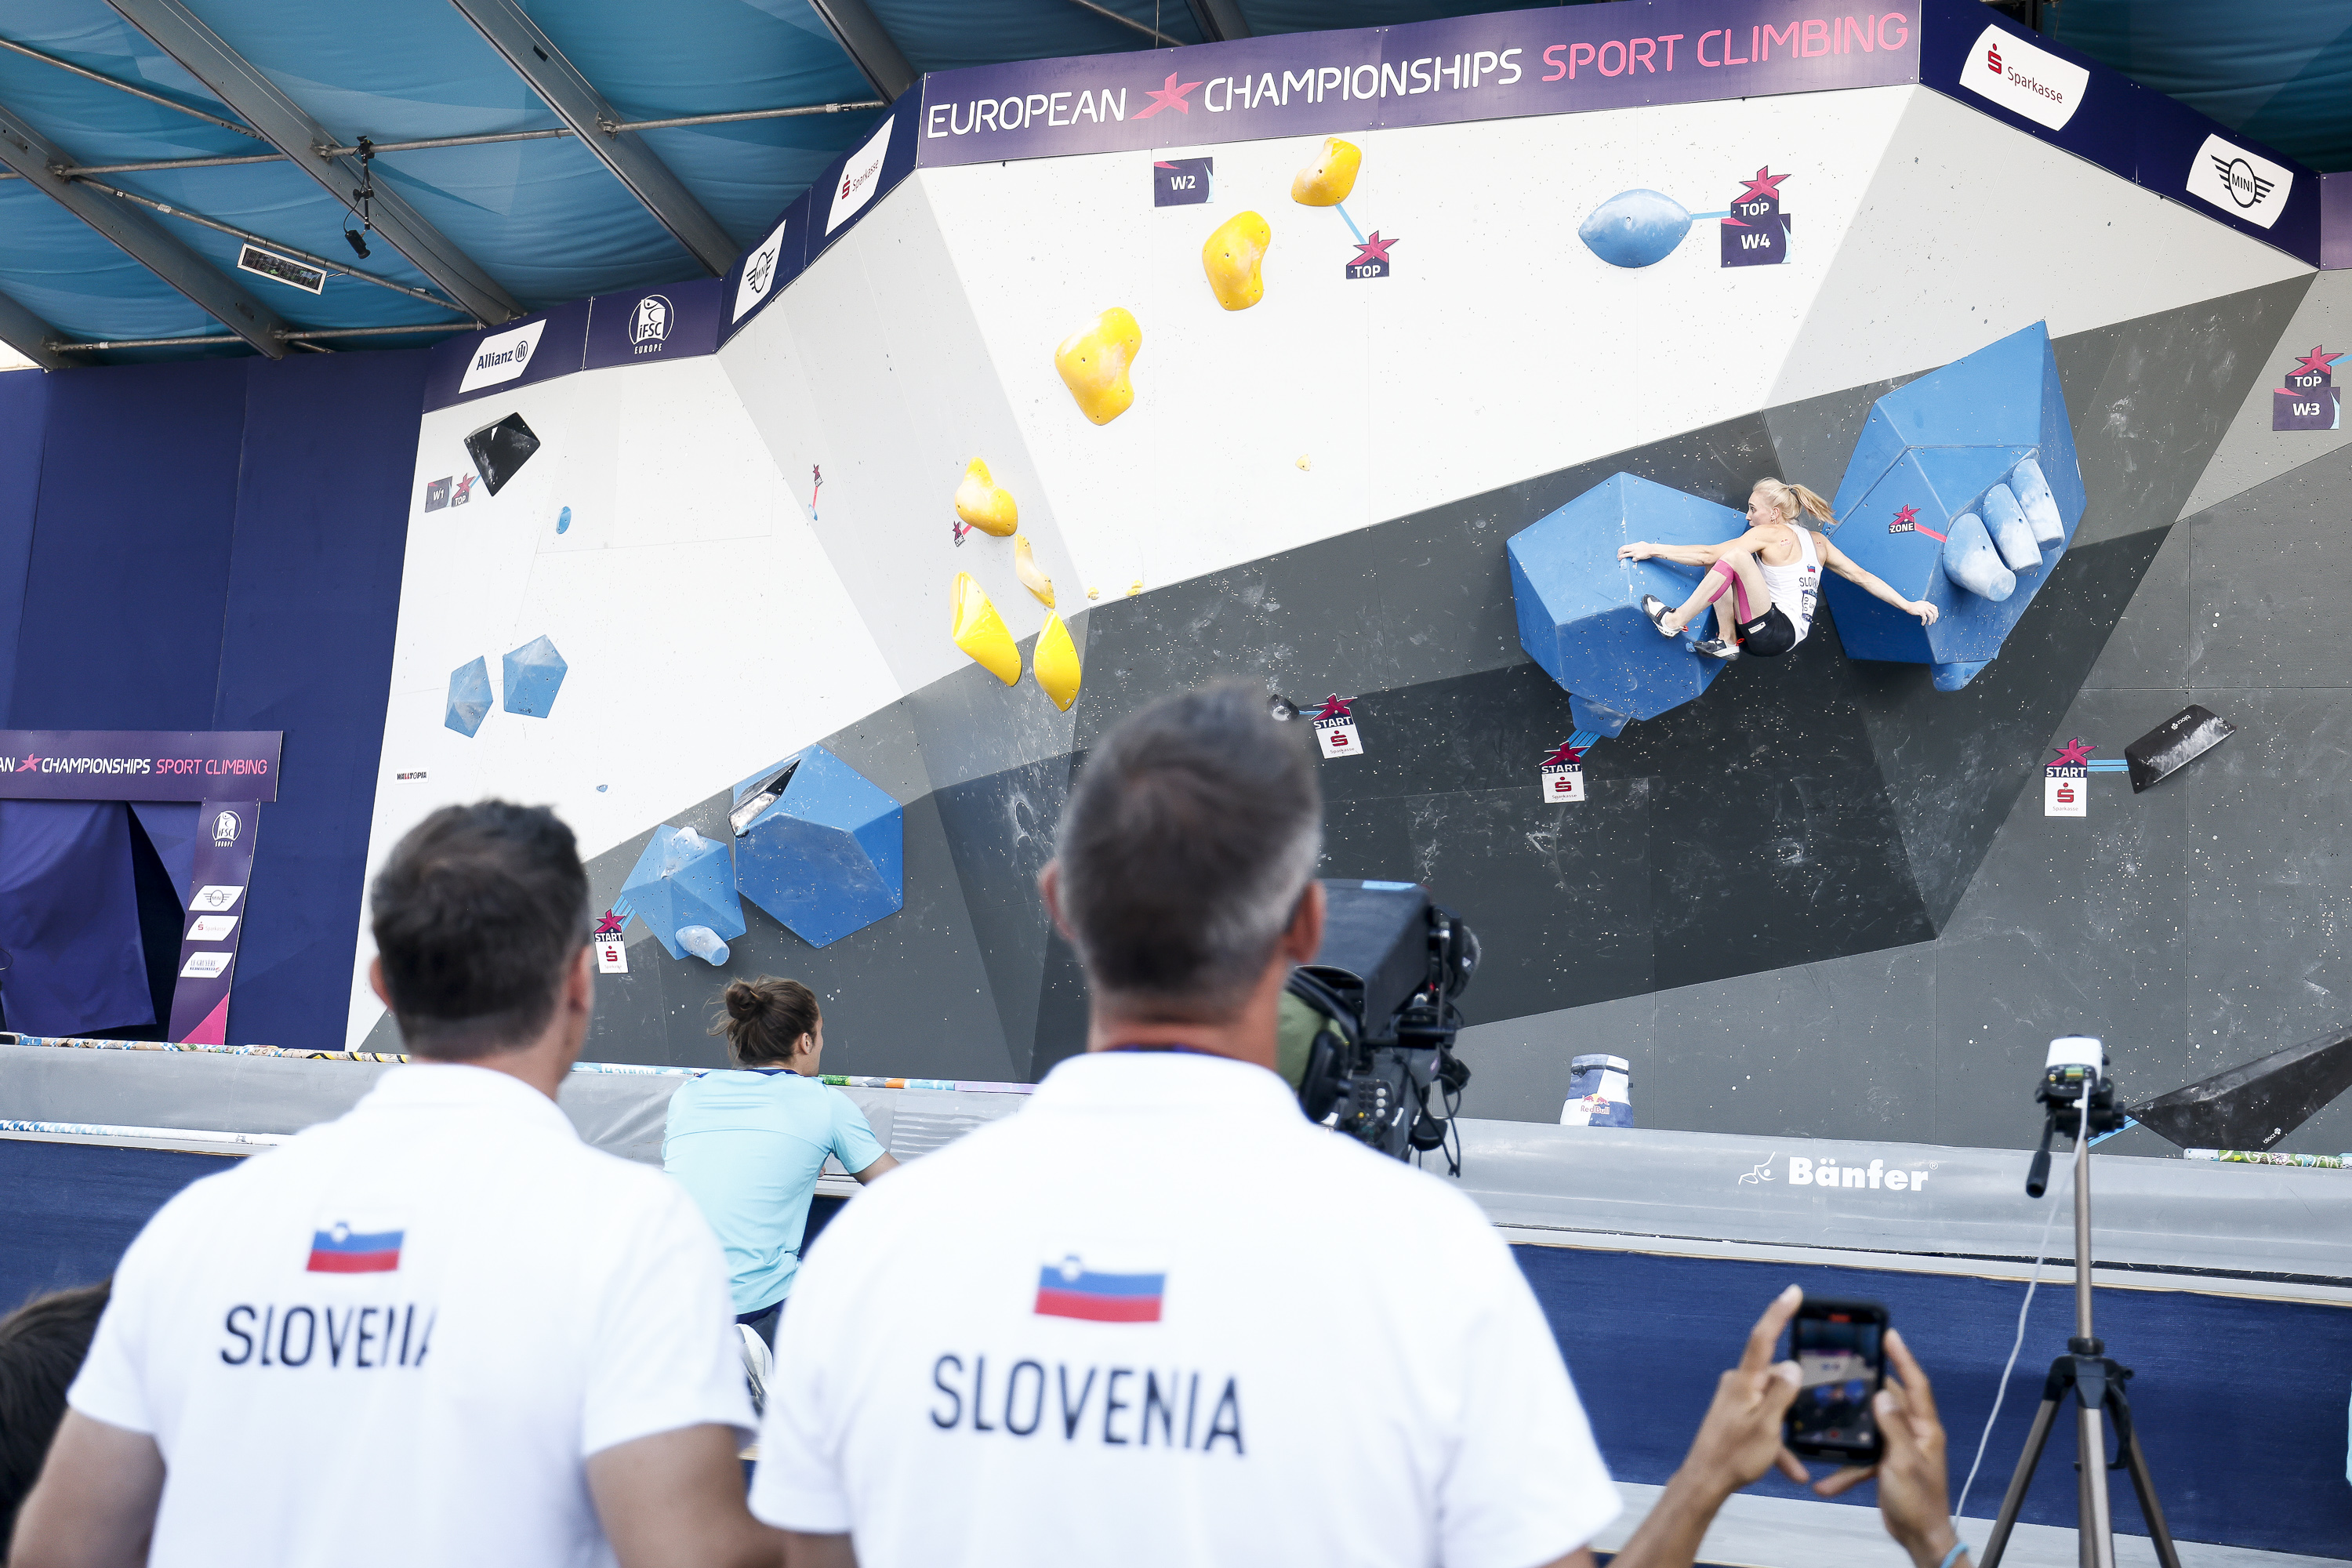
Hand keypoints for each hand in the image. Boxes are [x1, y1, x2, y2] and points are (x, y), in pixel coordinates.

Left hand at [1618, 542, 1657, 561]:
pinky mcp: (1637, 557)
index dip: (1620, 549)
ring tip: (1619, 559)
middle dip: (1619, 553)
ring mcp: (1634, 553)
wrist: (1651, 549)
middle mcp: (1633, 549)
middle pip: (1623, 550)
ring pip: (1625, 555)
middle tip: (1617, 555)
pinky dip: (1633, 560)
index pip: (1624, 546)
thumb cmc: (1647, 546)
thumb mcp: (1640, 543)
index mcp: (1633, 545)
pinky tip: (1634, 559)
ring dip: (1621, 557)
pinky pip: (1633, 559)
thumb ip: (1635, 545)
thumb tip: (1632, 546)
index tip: (1618, 551)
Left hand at [1679, 1284, 1808, 1501]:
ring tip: (1794, 1461)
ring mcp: (1736, 1399)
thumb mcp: (1767, 1425)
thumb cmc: (1734, 1456)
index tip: (1792, 1292)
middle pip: (1777, 1377)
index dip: (1779, 1312)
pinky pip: (1764, 1421)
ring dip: (1786, 1430)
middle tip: (1798, 1425)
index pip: (1763, 1338)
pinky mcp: (1736, 1414)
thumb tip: (1793, 1366)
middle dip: (1793, 1399)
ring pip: (1773, 1404)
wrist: (1705, 1480)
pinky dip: (1777, 1443)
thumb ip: (1782, 1393)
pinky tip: (1791, 1469)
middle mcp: (1738, 1384)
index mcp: (1744, 1381)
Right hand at [1813, 1329, 1960, 1567]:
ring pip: (1871, 1429)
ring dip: (1850, 1434)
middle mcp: (1913, 1434)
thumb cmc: (1919, 1502)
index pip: (1915, 1385)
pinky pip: (1863, 1459)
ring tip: (1828, 1419)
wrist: (1920, 1537)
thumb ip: (1892, 1427)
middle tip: (1847, 1369)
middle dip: (1867, 1387)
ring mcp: (1900, 1449)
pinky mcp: (1887, 1465)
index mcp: (1924, 1429)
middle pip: (1889, 1401)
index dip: (1903, 1358)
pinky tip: (1827, 1481)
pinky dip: (1846, 1468)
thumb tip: (1881, 1395)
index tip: (1889, 1336)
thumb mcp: (1903, 1461)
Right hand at [1911, 600, 1939, 625]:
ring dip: (1931, 621)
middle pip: (1934, 612)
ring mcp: (1924, 608)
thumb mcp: (1921, 603)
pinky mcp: (1921, 612)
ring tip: (1929, 624)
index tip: (1936, 617)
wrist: (1908, 605)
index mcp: (1927, 603)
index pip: (1935, 608)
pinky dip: (1924, 622)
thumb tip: (1930, 608)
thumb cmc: (1913, 605)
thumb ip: (1926, 605)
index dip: (1937, 613)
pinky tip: (1923, 623)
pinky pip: (1925, 618)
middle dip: (1935, 618)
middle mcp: (1927, 605)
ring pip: (1931, 616)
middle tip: (1933, 621)